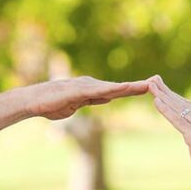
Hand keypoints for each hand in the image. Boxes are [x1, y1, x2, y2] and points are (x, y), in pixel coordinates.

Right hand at [28, 76, 148, 120]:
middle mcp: (91, 85)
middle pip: (118, 87)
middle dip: (136, 86)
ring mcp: (86, 86)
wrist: (34, 102)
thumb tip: (106, 98)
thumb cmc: (50, 105)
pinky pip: (101, 90)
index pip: (115, 92)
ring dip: (130, 86)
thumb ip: (91, 100)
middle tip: (156, 83)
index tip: (147, 91)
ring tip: (147, 85)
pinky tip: (125, 88)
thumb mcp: (76, 106)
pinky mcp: (79, 90)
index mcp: (91, 90)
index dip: (131, 91)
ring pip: (113, 87)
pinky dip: (114, 89)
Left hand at [148, 75, 190, 189]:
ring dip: (162, 96)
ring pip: (178, 107)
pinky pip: (177, 119)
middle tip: (152, 80)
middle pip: (182, 102)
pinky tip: (156, 102)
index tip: (163, 89)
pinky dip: (165, 109)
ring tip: (150, 86)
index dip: (174, 96)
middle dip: (166, 91)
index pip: (189, 104)